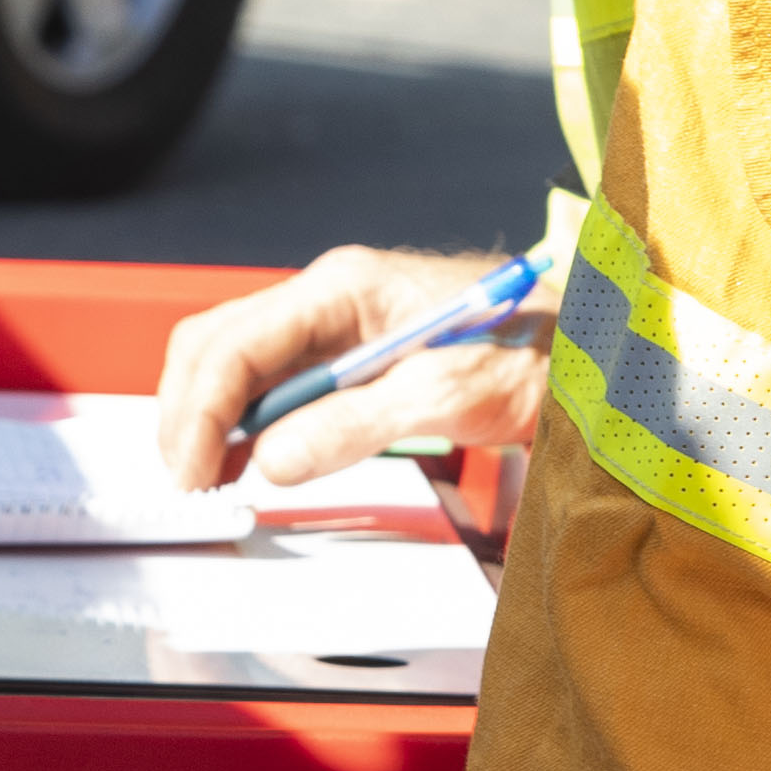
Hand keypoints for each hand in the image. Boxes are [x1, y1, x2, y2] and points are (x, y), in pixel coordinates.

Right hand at [150, 242, 555, 488]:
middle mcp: (326, 297)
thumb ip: (354, 423)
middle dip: (188, 414)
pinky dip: (242, 422)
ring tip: (208, 478)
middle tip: (191, 483)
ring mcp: (331, 326)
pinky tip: (242, 459)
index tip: (196, 471)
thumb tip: (270, 458)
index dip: (201, 411)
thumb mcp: (447, 393)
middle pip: (215, 345)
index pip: (236, 342)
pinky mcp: (344, 357)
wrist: (582, 347)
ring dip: (208, 419)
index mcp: (343, 286)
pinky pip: (269, 383)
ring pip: (232, 362)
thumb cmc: (530, 352)